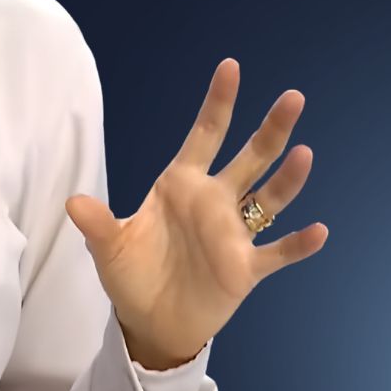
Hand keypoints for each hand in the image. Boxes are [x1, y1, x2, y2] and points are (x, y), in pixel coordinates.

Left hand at [65, 58, 328, 368]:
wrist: (151, 322)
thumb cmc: (132, 275)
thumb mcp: (109, 248)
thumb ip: (97, 224)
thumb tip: (72, 202)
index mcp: (181, 185)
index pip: (204, 135)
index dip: (217, 103)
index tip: (231, 67)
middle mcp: (213, 201)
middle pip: (248, 158)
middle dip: (270, 130)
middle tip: (293, 98)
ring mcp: (233, 234)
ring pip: (268, 198)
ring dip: (287, 179)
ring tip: (303, 154)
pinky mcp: (246, 269)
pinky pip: (277, 252)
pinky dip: (297, 244)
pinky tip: (318, 231)